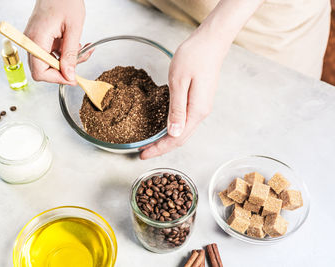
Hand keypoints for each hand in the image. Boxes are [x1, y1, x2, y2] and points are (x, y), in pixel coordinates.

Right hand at [24, 0, 84, 84]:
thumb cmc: (65, 0)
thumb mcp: (73, 28)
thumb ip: (70, 54)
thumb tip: (69, 75)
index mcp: (36, 39)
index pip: (40, 72)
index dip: (57, 78)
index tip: (72, 78)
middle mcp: (31, 42)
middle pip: (43, 70)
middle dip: (64, 70)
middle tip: (79, 63)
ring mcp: (34, 40)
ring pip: (49, 63)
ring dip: (67, 61)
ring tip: (81, 50)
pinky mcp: (40, 38)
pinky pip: (51, 54)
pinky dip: (64, 53)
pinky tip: (75, 45)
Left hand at [140, 30, 226, 158]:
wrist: (211, 42)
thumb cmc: (194, 57)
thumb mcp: (179, 83)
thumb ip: (177, 109)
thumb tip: (173, 134)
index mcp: (196, 111)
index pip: (176, 139)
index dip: (159, 149)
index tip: (143, 155)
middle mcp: (201, 112)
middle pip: (180, 138)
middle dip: (161, 147)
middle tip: (143, 152)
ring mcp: (201, 106)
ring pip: (182, 131)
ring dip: (166, 139)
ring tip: (150, 142)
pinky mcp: (199, 100)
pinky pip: (185, 121)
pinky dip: (171, 128)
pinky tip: (162, 127)